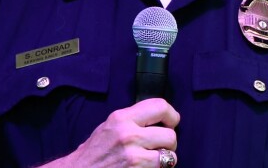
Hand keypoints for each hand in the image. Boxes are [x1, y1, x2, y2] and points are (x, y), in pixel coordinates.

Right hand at [43, 98, 180, 167]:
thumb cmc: (96, 150)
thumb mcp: (111, 125)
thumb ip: (133, 119)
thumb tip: (160, 117)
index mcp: (122, 117)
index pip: (160, 106)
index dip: (172, 116)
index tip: (171, 122)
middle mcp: (128, 134)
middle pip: (170, 134)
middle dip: (169, 142)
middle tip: (160, 146)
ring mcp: (133, 155)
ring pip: (169, 155)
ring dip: (165, 159)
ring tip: (153, 158)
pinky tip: (146, 167)